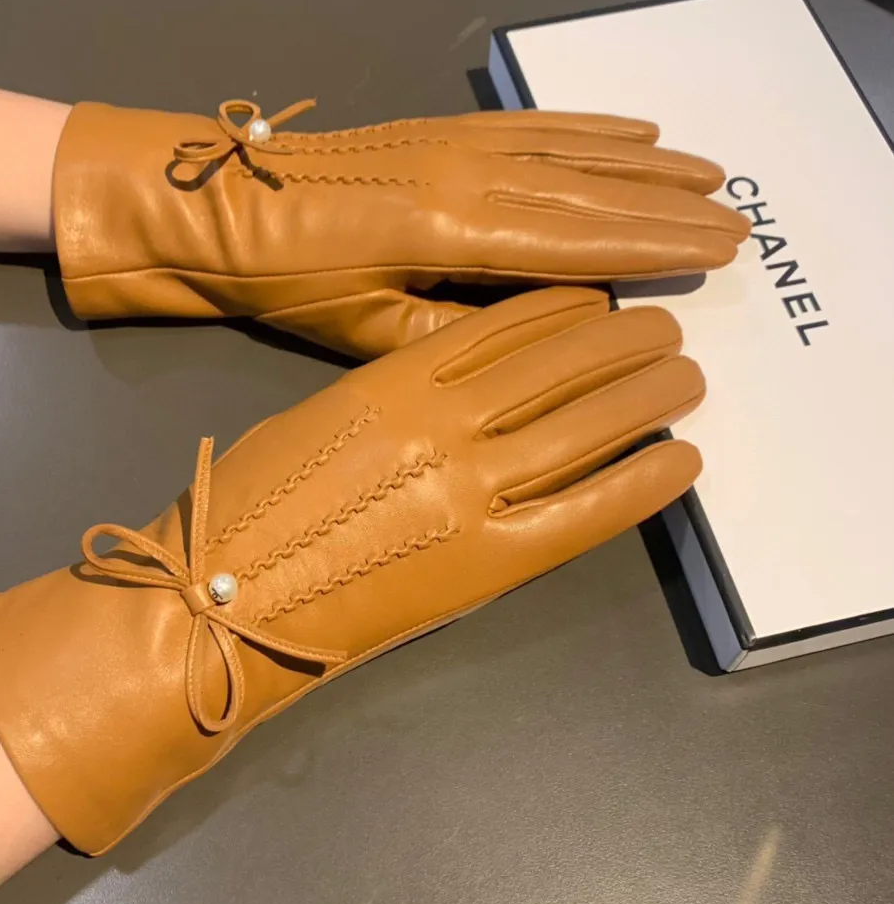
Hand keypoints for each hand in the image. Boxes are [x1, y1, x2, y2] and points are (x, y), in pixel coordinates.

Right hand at [0, 287, 703, 854]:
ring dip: (644, 395)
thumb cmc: (244, 506)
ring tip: (685, 375)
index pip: (503, 328)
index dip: (564, 309)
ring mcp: (471, 492)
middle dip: (622, 340)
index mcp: (393, 380)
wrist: (217, 603)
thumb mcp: (316, 419)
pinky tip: (682, 459)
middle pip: (558, 366)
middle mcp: (444, 423)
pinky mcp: (487, 563)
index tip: (601, 300)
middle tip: (663, 330)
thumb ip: (390, 397)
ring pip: (584, 426)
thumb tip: (456, 390)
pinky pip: (583, 514)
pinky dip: (639, 484)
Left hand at [52, 99, 748, 357]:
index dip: (652, 247)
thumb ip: (461, 331)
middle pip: (589, 192)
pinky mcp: (440, 131)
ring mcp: (455, 145)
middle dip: (667, 207)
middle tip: (735, 218)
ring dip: (643, 162)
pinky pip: (531, 125)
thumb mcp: (372, 332)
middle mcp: (468, 177)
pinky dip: (586, 126)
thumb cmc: (289, 285)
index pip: (577, 242)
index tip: (714, 250)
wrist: (220, 212)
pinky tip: (627, 129)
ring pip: (571, 151)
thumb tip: (544, 326)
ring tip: (705, 170)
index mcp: (455, 236)